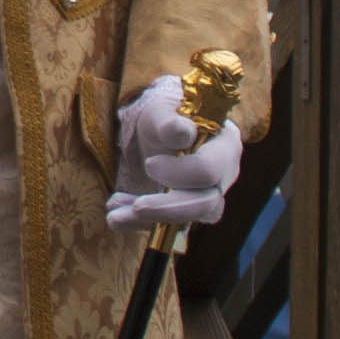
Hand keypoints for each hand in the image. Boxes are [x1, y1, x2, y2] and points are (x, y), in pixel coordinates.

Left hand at [105, 71, 243, 231]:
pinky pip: (167, 226)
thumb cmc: (163, 116)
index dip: (181, 173)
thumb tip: (183, 133)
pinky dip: (138, 223)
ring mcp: (208, 197)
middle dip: (167, 208)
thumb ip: (170, 123)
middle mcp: (223, 175)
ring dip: (149, 220)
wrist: (154, 129)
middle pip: (205, 203)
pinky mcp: (186, 212)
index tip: (149, 164)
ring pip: (187, 220)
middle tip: (136, 206)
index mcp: (224, 145)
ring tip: (114, 216)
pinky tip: (116, 216)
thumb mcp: (161, 112)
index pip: (210, 170)